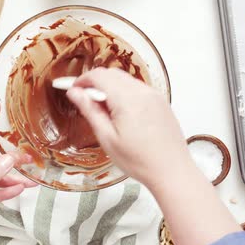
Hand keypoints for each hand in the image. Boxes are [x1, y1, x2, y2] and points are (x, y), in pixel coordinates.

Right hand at [66, 68, 188, 185]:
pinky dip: (124, 93)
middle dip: (95, 82)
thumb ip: (90, 111)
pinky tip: (121, 113)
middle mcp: (143, 92)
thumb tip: (74, 93)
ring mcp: (154, 95)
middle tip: (84, 100)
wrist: (172, 171)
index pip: (99, 76)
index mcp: (128, 99)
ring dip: (110, 87)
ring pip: (125, 80)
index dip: (82, 80)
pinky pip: (138, 88)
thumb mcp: (107, 138)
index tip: (72, 89)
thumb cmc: (140, 161)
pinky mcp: (161, 102)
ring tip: (103, 111)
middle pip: (112, 74)